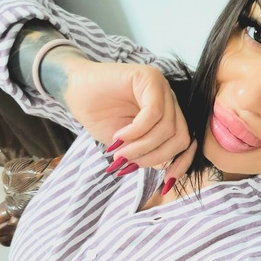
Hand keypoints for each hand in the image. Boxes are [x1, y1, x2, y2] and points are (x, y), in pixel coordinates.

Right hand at [60, 53, 196, 178]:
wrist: (75, 93)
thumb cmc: (100, 117)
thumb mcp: (129, 146)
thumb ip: (149, 153)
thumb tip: (166, 166)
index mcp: (168, 115)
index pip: (185, 142)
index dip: (180, 164)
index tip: (166, 182)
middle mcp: (169, 100)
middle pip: (180, 137)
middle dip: (155, 157)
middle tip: (129, 163)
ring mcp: (161, 87)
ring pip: (167, 128)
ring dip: (142, 146)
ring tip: (120, 152)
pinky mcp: (149, 77)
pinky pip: (153, 113)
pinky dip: (136, 131)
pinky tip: (119, 136)